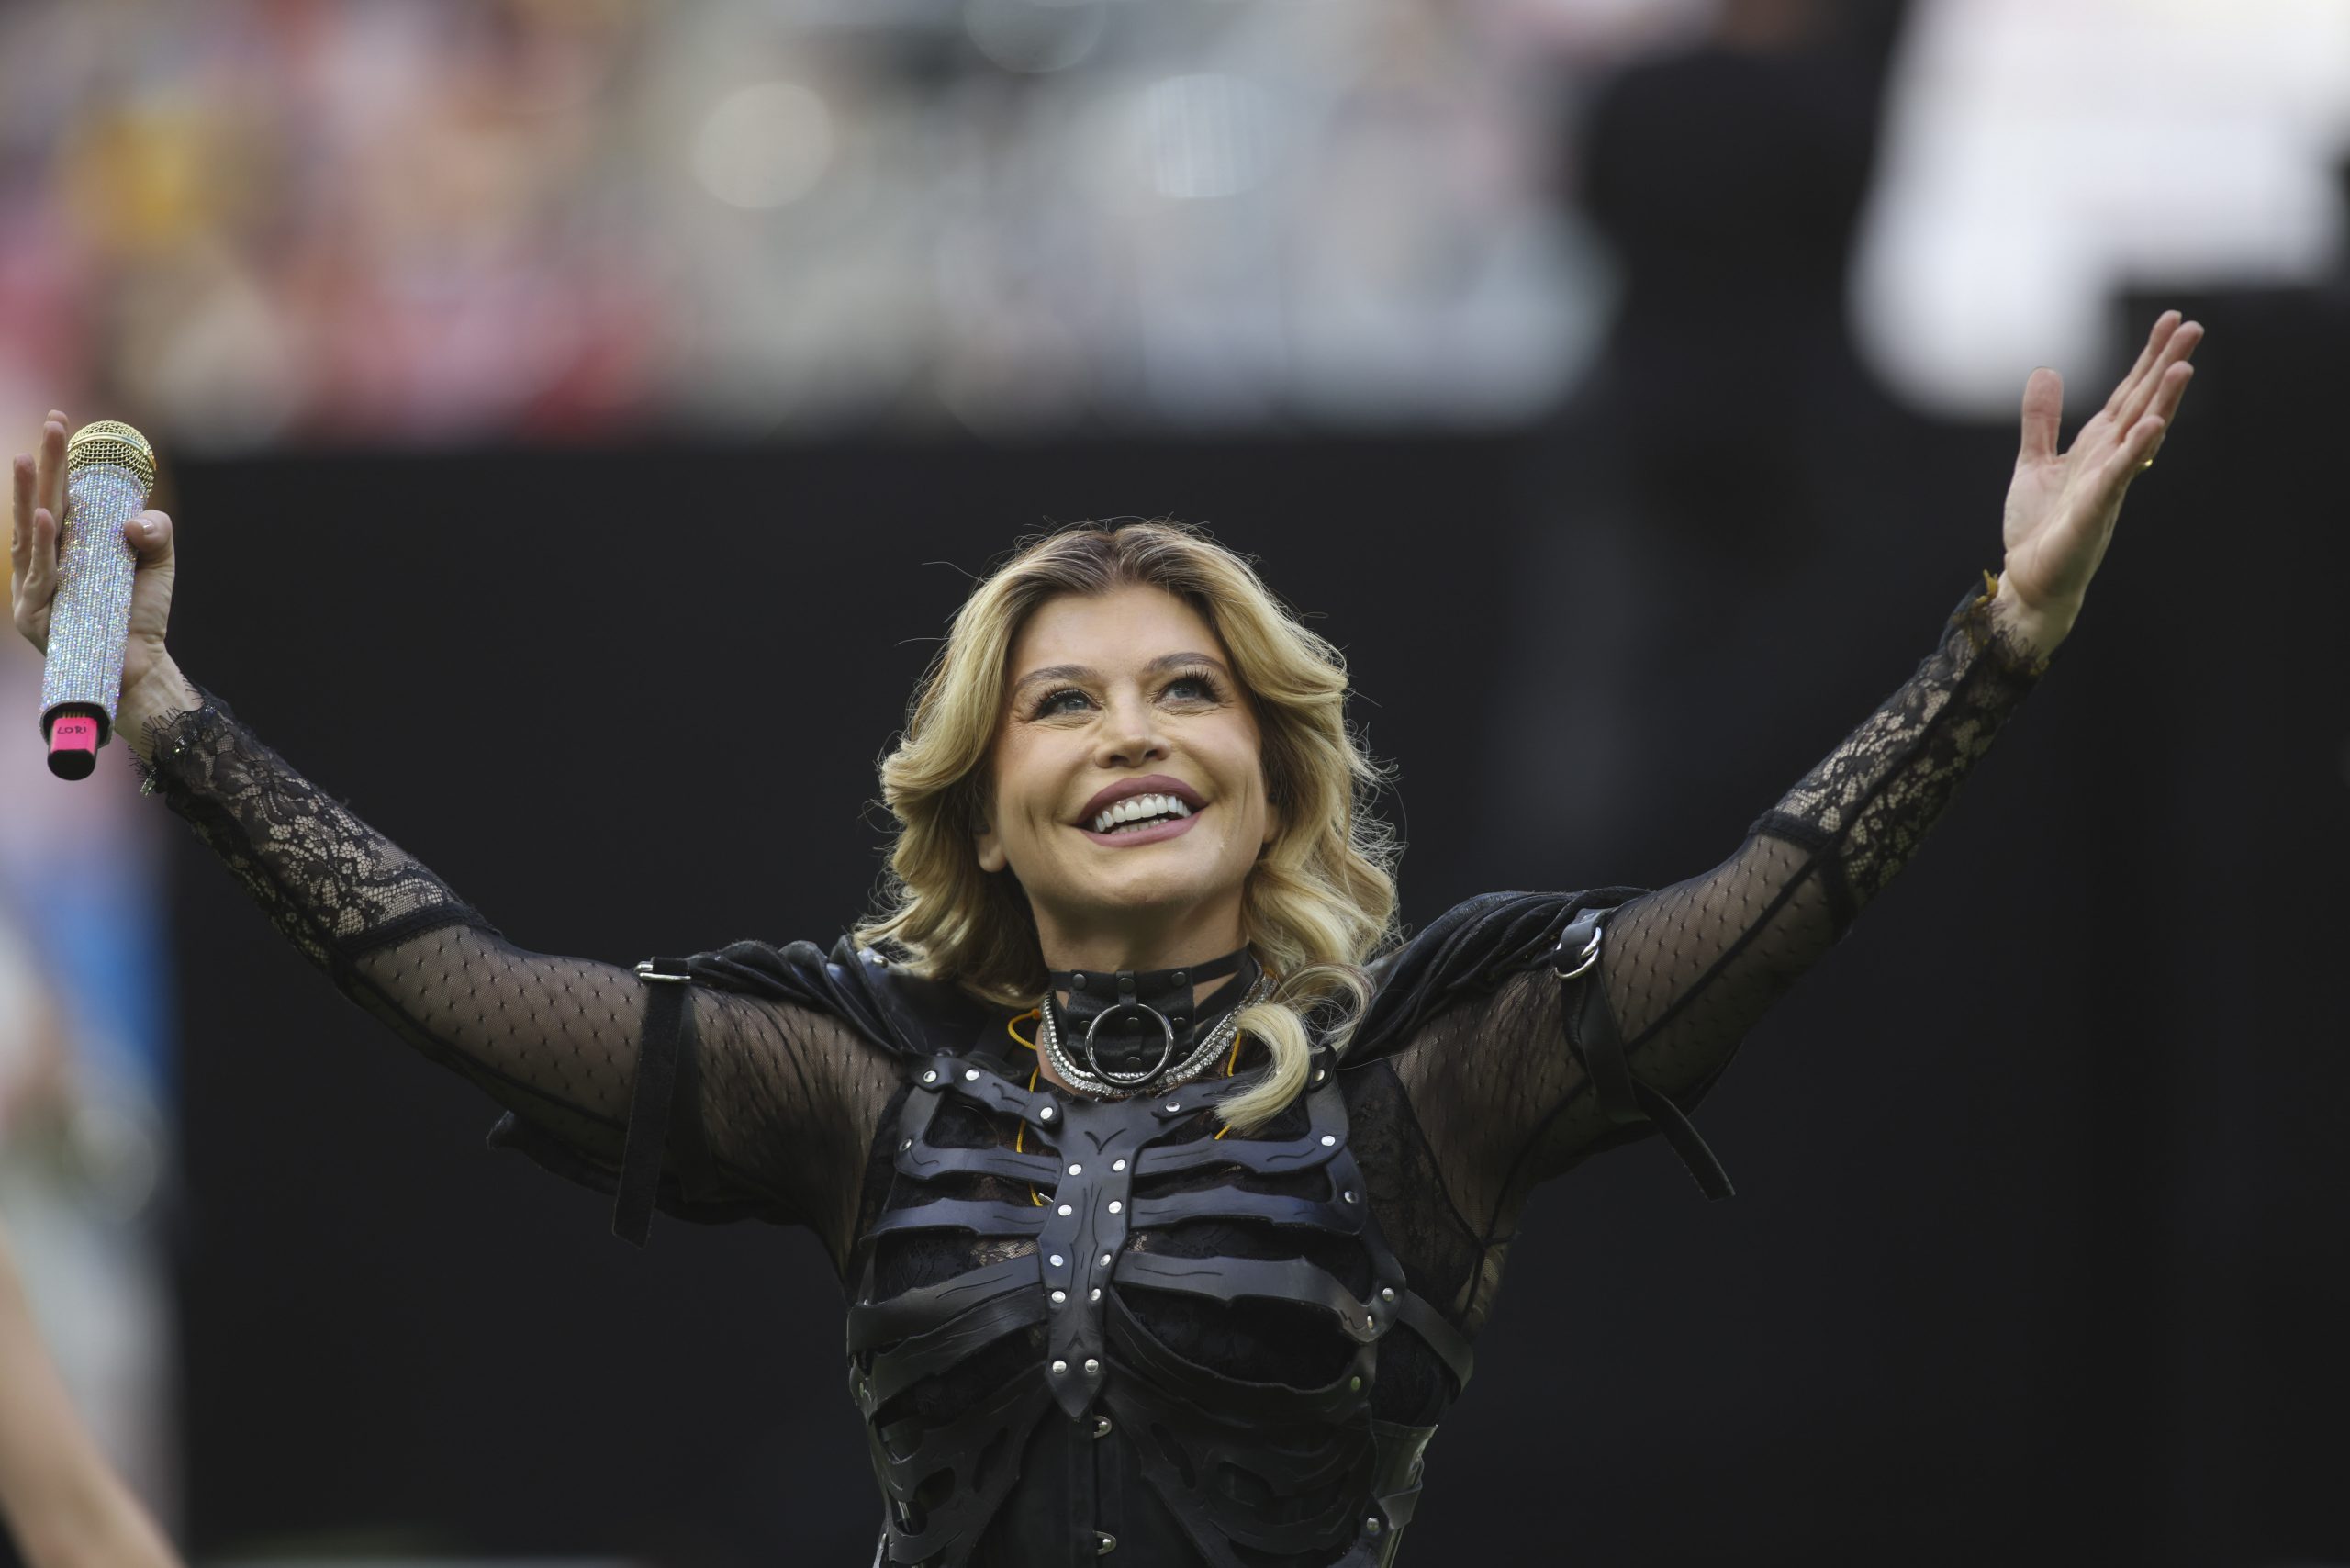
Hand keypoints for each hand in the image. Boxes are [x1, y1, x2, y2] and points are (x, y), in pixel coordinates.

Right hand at [10, 410, 177, 695]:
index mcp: (67, 544)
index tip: (63, 420)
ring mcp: (34, 586)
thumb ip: (155, 531)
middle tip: (53, 423)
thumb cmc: (140, 610)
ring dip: (30, 493)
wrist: (139, 662)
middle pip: (41, 503)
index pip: (59, 495)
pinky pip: (40, 572)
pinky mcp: (34, 612)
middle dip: (47, 463)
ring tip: (32, 457)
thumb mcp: (158, 562)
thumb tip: (133, 519)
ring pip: (30, 533)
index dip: (59, 460)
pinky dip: (43, 541)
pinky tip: (45, 515)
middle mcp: (44, 560)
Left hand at [1994, 312, 2201, 654]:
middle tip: (2194, 327)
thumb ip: (2042, 420)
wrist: (2030, 578)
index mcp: (2098, 446)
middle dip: (2166, 366)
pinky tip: (2151, 425)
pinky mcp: (2095, 510)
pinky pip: (2118, 475)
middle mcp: (2110, 459)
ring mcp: (2107, 483)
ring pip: (2140, 435)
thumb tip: (2047, 369)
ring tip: (2183, 366)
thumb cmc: (2040, 526)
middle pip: (2143, 404)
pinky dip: (2134, 450)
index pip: (2128, 393)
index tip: (2172, 320)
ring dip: (2162, 402)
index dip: (2148, 357)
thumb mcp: (2034, 462)